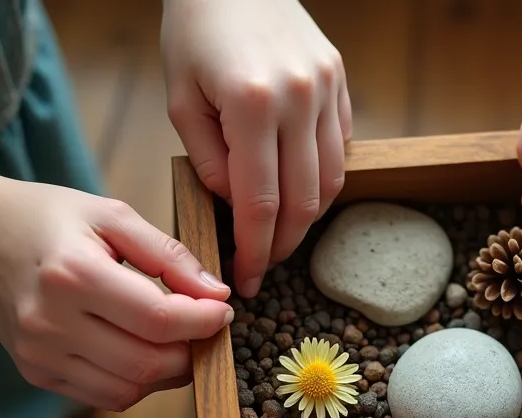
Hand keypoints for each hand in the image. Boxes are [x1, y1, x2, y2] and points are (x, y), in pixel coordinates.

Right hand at [0, 174, 232, 410]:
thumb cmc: (49, 219)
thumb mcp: (112, 216)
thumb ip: (170, 254)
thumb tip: (218, 294)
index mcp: (73, 274)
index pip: (159, 320)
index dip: (204, 321)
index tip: (223, 310)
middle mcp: (50, 322)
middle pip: (147, 363)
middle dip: (191, 351)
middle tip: (205, 329)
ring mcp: (39, 354)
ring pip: (129, 390)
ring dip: (167, 373)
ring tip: (176, 341)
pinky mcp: (36, 373)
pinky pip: (104, 396)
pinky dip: (136, 382)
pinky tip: (141, 351)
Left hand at [162, 0, 349, 297]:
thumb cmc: (195, 34)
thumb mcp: (181, 100)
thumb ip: (209, 162)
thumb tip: (239, 208)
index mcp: (251, 104)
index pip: (260, 202)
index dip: (254, 250)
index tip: (247, 278)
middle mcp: (299, 98)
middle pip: (302, 200)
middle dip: (282, 244)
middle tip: (262, 266)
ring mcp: (327, 89)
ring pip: (330, 180)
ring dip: (307, 218)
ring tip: (280, 235)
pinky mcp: (341, 82)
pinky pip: (340, 148)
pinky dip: (322, 179)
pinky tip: (297, 190)